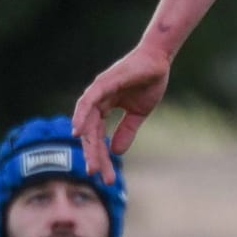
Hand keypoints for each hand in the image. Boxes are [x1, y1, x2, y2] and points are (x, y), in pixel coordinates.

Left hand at [72, 38, 172, 177]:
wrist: (159, 59)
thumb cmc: (149, 81)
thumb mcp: (138, 113)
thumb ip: (127, 130)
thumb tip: (117, 152)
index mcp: (104, 107)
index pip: (98, 136)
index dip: (101, 155)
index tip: (105, 176)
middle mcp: (97, 100)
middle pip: (90, 132)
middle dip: (93, 154)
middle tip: (95, 175)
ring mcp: (98, 91)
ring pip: (87, 121)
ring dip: (87, 143)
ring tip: (90, 163)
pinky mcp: (103, 82)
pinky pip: (88, 101)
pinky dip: (81, 116)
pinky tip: (77, 132)